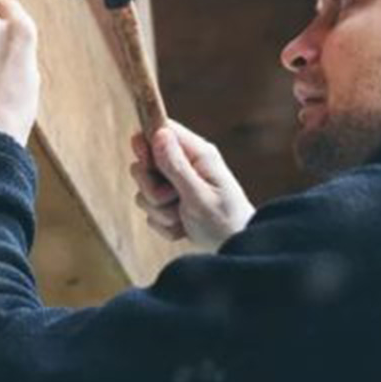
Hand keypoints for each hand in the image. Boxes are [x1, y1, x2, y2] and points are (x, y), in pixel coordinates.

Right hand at [130, 120, 254, 250]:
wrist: (236, 251)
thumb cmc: (225, 222)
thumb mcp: (199, 195)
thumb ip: (176, 166)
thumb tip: (159, 133)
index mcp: (198, 155)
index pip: (162, 130)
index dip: (146, 144)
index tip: (147, 164)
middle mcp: (187, 165)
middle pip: (145, 163)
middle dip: (151, 188)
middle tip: (173, 200)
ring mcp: (177, 185)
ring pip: (144, 191)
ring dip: (159, 211)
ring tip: (183, 219)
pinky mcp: (171, 205)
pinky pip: (150, 211)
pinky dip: (164, 224)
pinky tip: (183, 228)